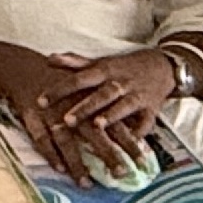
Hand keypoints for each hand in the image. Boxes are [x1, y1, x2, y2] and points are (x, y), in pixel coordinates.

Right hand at [0, 45, 146, 185]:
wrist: (25, 68)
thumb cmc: (62, 82)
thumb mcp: (88, 90)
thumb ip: (109, 109)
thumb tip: (135, 131)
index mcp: (92, 99)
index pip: (116, 124)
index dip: (130, 142)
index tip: (144, 160)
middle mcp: (75, 107)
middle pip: (95, 133)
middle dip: (108, 154)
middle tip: (122, 174)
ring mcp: (53, 113)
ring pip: (67, 140)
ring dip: (77, 163)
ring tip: (86, 184)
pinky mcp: (32, 117)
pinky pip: (41, 138)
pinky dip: (49, 154)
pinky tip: (59, 169)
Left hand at [48, 48, 184, 153]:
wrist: (162, 66)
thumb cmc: (123, 67)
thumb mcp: (100, 62)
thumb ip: (74, 63)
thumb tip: (48, 58)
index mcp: (103, 71)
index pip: (77, 79)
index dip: (59, 90)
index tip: (40, 102)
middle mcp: (119, 82)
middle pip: (100, 94)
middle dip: (84, 107)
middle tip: (66, 120)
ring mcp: (137, 95)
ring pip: (123, 106)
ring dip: (111, 116)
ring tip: (97, 126)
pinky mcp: (152, 108)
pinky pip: (146, 122)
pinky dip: (140, 132)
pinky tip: (130, 143)